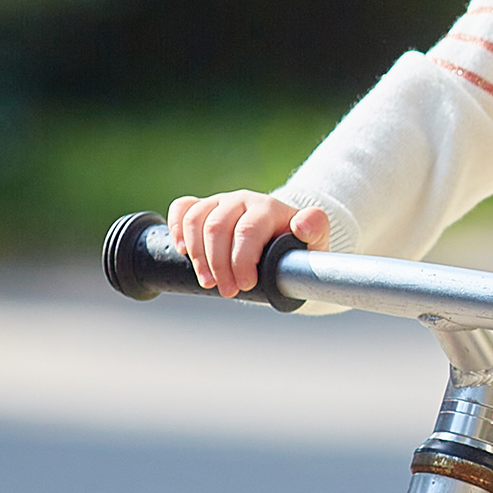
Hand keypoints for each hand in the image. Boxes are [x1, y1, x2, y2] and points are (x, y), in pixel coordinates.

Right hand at [166, 191, 329, 295]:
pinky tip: (183, 251)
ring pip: (196, 220)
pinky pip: (182, 208)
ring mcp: (221, 202)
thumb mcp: (315, 242)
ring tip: (208, 282)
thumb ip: (316, 230)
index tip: (246, 285)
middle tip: (227, 292)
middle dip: (218, 264)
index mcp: (269, 208)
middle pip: (217, 228)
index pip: (248, 230)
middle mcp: (243, 200)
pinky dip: (177, 228)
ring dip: (198, 255)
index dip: (242, 259)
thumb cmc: (296, 246)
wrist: (283, 238)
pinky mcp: (204, 207)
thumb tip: (301, 225)